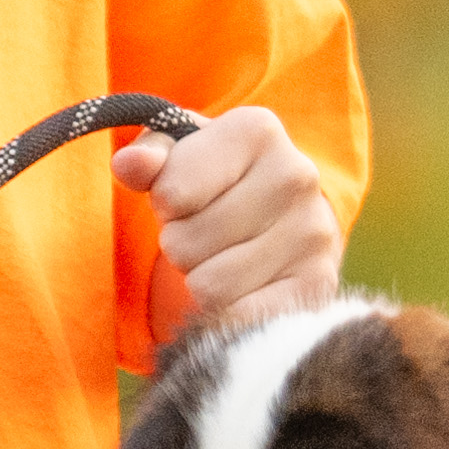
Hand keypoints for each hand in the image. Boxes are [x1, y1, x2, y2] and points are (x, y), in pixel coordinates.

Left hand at [118, 106, 344, 352]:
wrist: (288, 218)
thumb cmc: (219, 181)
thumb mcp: (179, 156)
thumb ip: (147, 158)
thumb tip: (129, 165)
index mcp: (255, 130)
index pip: (170, 193)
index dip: (164, 204)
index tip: (187, 197)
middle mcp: (294, 175)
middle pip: (184, 243)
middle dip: (181, 244)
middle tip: (207, 232)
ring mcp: (313, 232)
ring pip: (208, 286)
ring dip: (202, 279)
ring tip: (225, 256)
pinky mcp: (319, 284)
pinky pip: (240, 318)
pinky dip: (230, 311)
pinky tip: (247, 287)